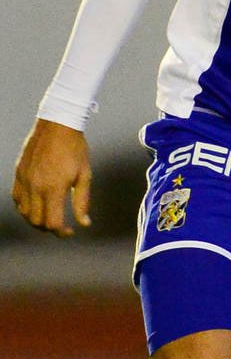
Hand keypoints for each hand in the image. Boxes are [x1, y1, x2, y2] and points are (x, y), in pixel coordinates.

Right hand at [11, 119, 92, 236]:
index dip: (62, 232)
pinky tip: (36, 205)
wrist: (58, 125)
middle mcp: (35, 187)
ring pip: (24, 212)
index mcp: (54, 189)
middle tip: (61, 226)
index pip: (52, 222)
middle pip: (36, 221)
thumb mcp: (85, 176)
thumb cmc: (75, 149)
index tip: (70, 231)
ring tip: (49, 217)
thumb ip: (82, 202)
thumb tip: (84, 223)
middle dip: (49, 228)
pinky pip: (17, 198)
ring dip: (36, 220)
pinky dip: (25, 207)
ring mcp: (24, 180)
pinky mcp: (19, 173)